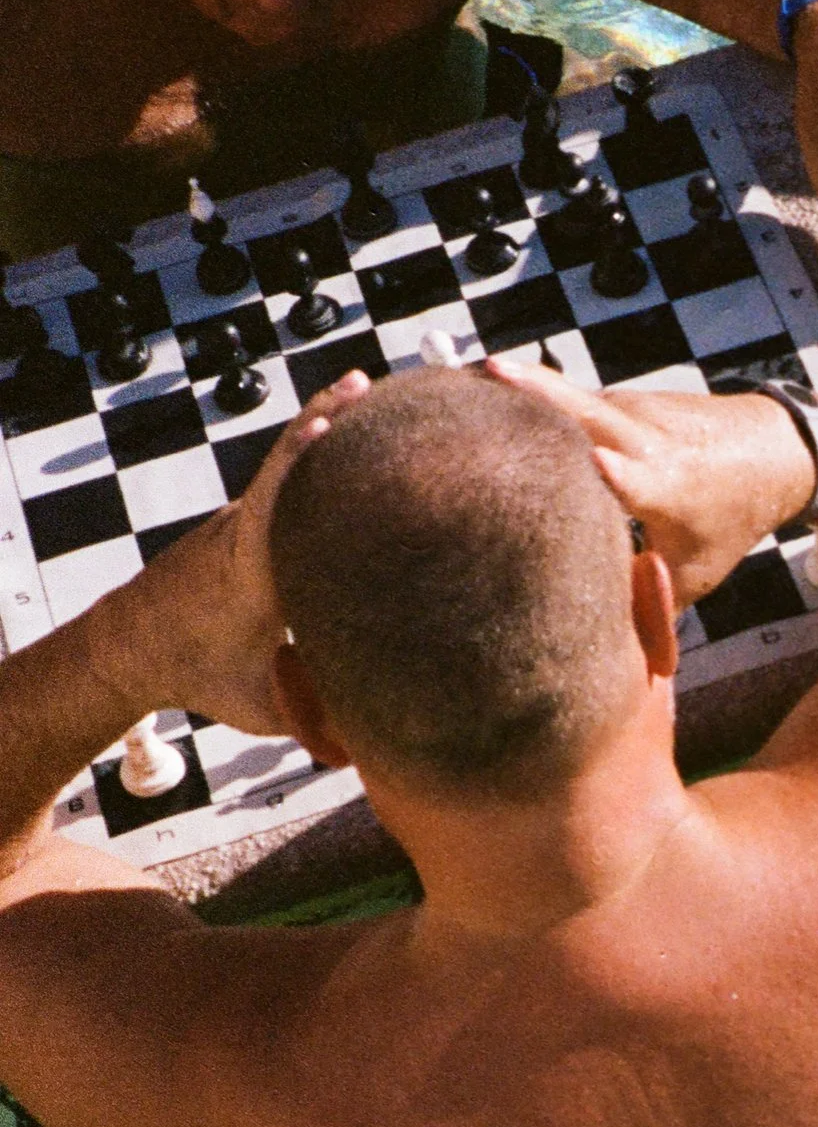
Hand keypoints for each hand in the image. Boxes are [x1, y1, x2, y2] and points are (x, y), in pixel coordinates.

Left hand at [104, 380, 360, 732]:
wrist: (134, 643)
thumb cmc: (197, 675)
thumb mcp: (256, 707)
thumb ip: (313, 720)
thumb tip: (375, 743)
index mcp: (251, 567)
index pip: (280, 505)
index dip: (304, 466)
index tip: (326, 429)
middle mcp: (248, 529)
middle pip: (291, 465)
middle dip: (329, 426)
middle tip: (367, 386)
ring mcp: (249, 516)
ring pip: (290, 461)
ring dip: (326, 423)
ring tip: (363, 383)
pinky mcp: (252, 517)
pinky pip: (289, 471)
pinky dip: (317, 441)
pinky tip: (343, 414)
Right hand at [485, 359, 809, 601]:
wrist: (773, 449)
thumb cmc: (730, 519)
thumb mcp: (697, 572)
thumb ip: (649, 604)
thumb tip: (609, 662)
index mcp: (666, 487)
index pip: (633, 475)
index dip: (613, 470)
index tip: (593, 460)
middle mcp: (644, 439)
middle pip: (586, 410)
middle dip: (537, 389)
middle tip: (481, 373)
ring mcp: (630, 408)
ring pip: (566, 398)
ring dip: (517, 388)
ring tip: (458, 383)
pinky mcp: (619, 396)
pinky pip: (568, 400)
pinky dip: (529, 397)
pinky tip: (484, 390)